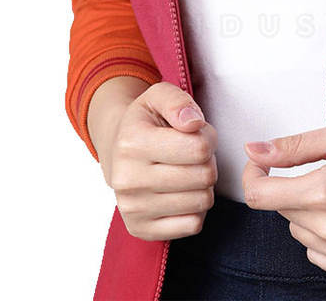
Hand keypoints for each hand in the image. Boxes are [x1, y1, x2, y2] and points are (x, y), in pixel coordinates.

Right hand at [100, 80, 218, 240]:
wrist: (117, 149)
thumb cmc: (146, 121)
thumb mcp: (159, 96)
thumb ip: (178, 101)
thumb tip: (194, 124)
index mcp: (132, 143)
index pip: (199, 149)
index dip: (208, 137)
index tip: (197, 134)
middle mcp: (127, 179)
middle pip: (204, 176)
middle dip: (208, 161)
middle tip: (195, 153)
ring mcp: (132, 209)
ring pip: (202, 201)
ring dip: (204, 185)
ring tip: (188, 170)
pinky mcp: (140, 229)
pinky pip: (193, 225)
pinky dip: (196, 209)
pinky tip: (183, 193)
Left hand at [240, 122, 325, 279]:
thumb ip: (295, 145)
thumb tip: (254, 150)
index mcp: (323, 191)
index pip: (259, 195)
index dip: (253, 176)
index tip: (262, 166)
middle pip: (282, 211)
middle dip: (292, 189)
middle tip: (325, 172)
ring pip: (299, 233)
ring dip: (309, 214)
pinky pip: (318, 256)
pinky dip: (324, 238)